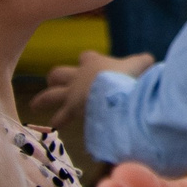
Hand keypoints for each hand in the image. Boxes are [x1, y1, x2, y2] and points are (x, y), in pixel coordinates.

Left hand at [30, 48, 152, 127]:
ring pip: (49, 96)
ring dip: (42, 101)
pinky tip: (56, 129)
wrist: (114, 93)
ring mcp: (71, 95)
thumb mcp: (140, 65)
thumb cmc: (127, 76)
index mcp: (93, 62)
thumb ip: (143, 62)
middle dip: (54, 79)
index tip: (90, 63)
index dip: (87, 60)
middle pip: (58, 74)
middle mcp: (77, 77)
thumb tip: (151, 61)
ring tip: (35, 105)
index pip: (86, 56)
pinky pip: (60, 119)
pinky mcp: (70, 111)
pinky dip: (59, 123)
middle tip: (51, 82)